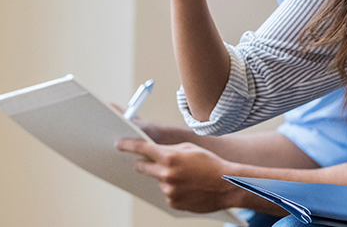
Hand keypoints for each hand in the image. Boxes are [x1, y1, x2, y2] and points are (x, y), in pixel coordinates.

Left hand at [117, 139, 242, 212]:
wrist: (227, 185)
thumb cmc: (211, 164)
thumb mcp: (191, 148)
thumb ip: (170, 150)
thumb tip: (155, 153)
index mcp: (170, 157)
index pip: (142, 148)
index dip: (127, 144)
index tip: (119, 143)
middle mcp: (166, 174)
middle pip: (143, 167)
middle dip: (145, 163)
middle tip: (153, 161)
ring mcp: (168, 190)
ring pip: (159, 181)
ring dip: (166, 178)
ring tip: (187, 177)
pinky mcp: (172, 203)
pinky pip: (167, 194)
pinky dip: (175, 190)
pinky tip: (189, 187)